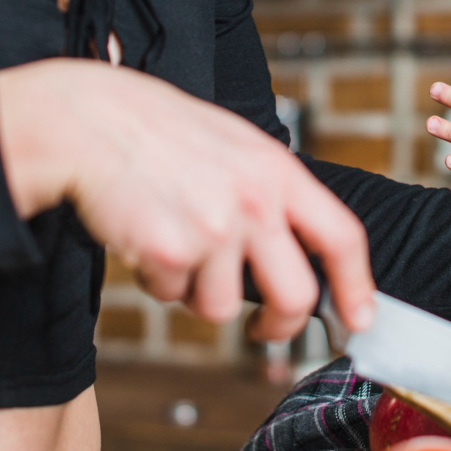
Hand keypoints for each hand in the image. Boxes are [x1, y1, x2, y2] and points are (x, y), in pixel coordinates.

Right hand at [0, 59, 375, 341]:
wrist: (89, 121)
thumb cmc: (158, 132)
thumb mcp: (234, 144)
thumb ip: (271, 191)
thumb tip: (301, 247)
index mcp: (277, 170)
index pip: (341, 237)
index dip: (356, 286)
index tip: (360, 318)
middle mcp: (254, 200)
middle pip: (296, 295)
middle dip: (281, 325)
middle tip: (266, 328)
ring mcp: (214, 228)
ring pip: (221, 306)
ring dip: (195, 291)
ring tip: (174, 246)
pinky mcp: (171, 251)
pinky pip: (171, 295)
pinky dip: (155, 279)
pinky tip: (143, 237)